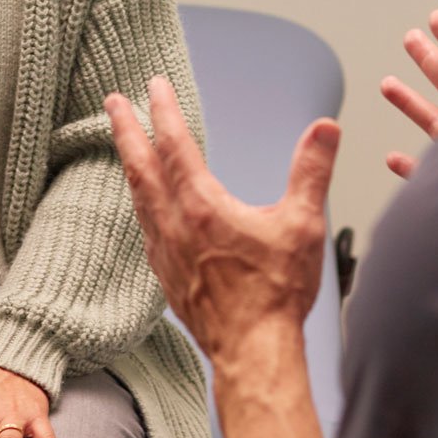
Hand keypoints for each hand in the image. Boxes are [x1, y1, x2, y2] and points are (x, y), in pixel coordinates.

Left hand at [105, 75, 340, 362]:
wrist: (254, 353)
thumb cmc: (277, 296)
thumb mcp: (303, 225)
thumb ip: (312, 171)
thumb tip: (325, 129)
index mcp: (203, 207)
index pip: (176, 146)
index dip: (164, 111)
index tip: (154, 85)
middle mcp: (174, 226)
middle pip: (141, 165)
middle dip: (126, 128)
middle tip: (112, 101)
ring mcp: (165, 253)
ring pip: (138, 196)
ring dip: (130, 163)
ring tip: (125, 145)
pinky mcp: (166, 276)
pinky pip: (145, 227)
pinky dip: (141, 203)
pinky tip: (146, 205)